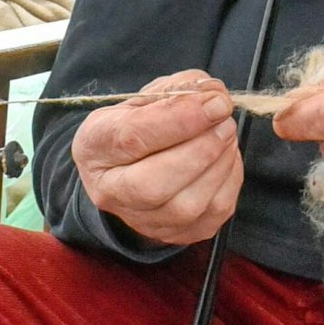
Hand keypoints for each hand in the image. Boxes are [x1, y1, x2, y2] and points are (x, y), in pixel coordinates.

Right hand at [72, 72, 241, 246]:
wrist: (132, 170)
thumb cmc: (139, 126)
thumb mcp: (146, 98)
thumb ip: (179, 90)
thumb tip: (215, 97)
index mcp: (94, 147)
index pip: (132, 138)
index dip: (179, 120)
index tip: (214, 102)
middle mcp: (110, 193)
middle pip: (154, 185)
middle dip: (201, 149)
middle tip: (224, 120)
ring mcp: (143, 221)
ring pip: (189, 204)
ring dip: (220, 162)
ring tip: (225, 133)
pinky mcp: (179, 234)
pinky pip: (215, 211)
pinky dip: (229, 178)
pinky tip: (223, 156)